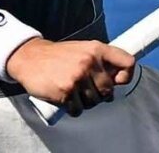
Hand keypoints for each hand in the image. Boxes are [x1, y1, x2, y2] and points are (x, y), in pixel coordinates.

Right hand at [6, 38, 135, 116]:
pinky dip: (73, 108)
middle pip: (109, 90)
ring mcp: (77, 77)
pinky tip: (65, 98)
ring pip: (94, 102)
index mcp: (97, 48)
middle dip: (99, 94)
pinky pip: (78, 110)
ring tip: (74, 92)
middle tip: (87, 89)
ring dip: (85, 102)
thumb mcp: (84, 49)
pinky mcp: (65, 91)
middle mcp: (89, 61)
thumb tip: (119, 80)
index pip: (128, 62)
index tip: (117, 81)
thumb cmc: (60, 56)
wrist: (30, 58)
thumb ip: (101, 61)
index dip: (126, 76)